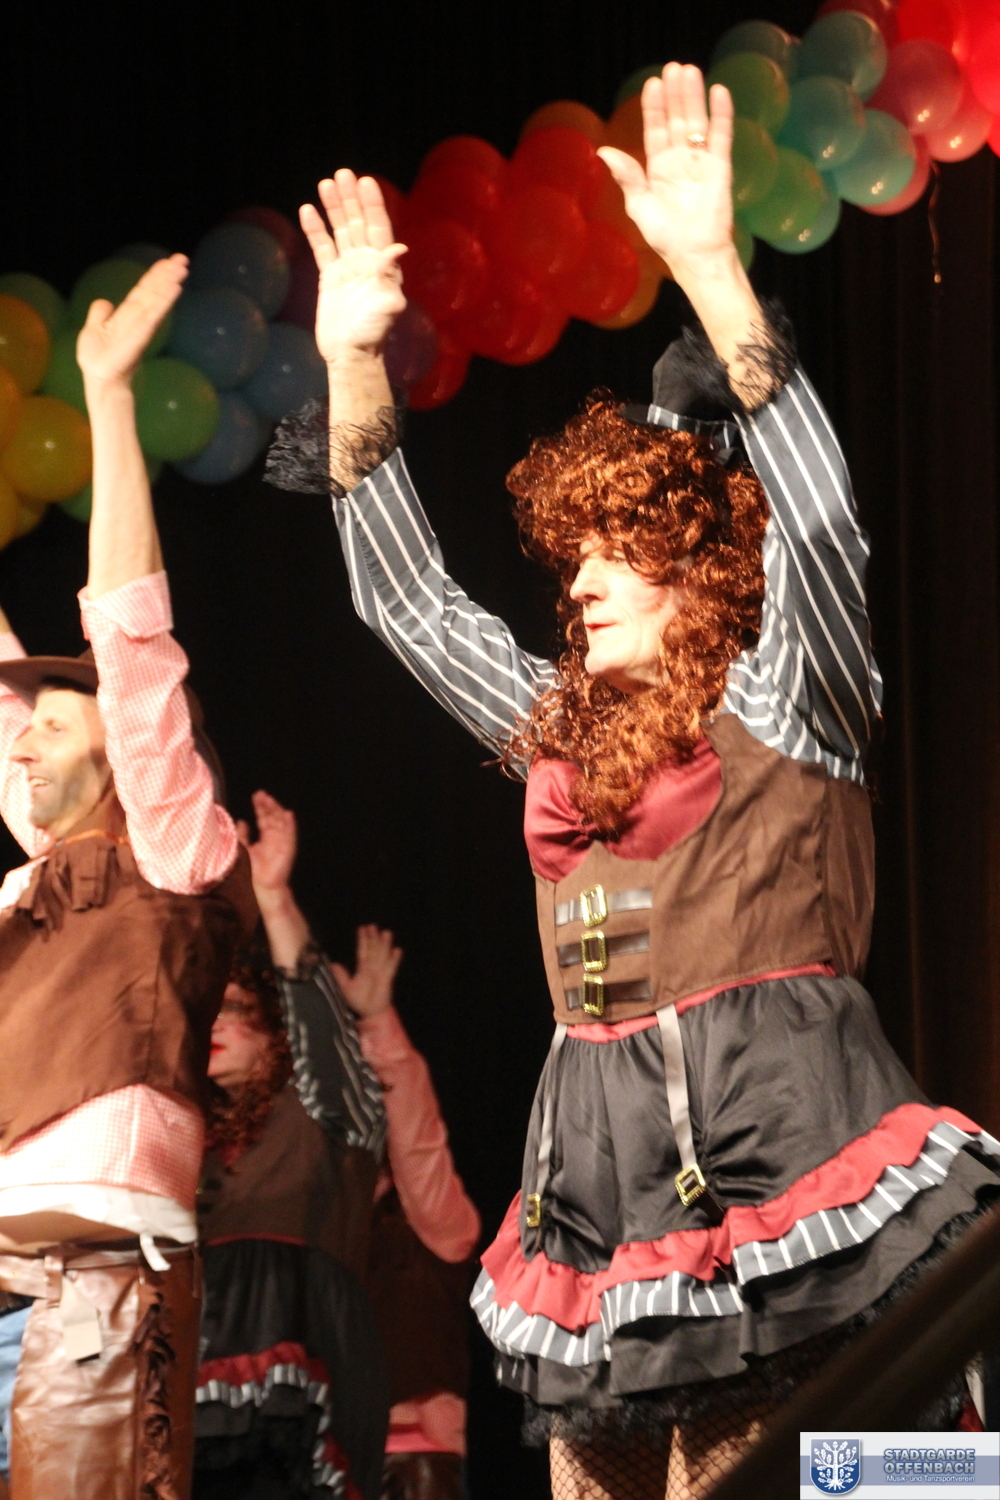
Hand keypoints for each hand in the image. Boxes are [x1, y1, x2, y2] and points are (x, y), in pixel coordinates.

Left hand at [76, 255, 187, 387]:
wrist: (99, 378)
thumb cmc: (97, 359)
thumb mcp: (93, 329)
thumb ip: (100, 314)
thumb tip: (105, 301)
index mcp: (127, 315)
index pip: (143, 290)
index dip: (155, 275)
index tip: (168, 261)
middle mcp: (138, 318)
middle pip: (154, 290)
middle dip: (168, 274)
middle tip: (183, 259)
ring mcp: (141, 325)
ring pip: (157, 299)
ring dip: (170, 282)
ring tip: (183, 268)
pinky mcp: (141, 334)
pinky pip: (155, 314)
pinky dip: (164, 301)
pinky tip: (175, 289)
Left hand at [236, 790, 296, 896]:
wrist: (263, 886)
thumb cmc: (253, 870)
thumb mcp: (245, 849)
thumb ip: (243, 835)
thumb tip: (240, 821)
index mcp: (266, 837)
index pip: (265, 817)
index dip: (261, 806)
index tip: (256, 796)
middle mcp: (276, 837)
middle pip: (273, 817)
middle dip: (268, 805)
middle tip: (261, 794)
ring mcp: (282, 842)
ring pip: (281, 822)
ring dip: (276, 810)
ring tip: (270, 800)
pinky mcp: (288, 848)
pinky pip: (290, 834)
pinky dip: (290, 824)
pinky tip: (288, 814)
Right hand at [301, 171, 406, 360]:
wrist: (350, 354)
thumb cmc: (371, 334)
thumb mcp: (386, 305)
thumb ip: (390, 276)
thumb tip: (398, 247)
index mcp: (383, 267)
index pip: (379, 227)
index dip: (373, 204)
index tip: (366, 182)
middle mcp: (367, 263)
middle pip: (359, 223)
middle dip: (351, 198)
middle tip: (343, 173)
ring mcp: (348, 268)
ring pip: (340, 230)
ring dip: (334, 207)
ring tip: (326, 183)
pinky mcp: (330, 278)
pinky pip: (322, 247)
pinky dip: (316, 229)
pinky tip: (308, 210)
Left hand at [331, 924, 402, 1018]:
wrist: (370, 1012)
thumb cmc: (359, 1000)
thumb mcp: (346, 988)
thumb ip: (341, 977)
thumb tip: (333, 964)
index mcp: (362, 968)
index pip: (362, 951)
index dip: (363, 940)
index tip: (363, 928)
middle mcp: (372, 968)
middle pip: (373, 950)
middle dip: (374, 938)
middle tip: (374, 926)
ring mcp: (381, 972)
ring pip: (382, 956)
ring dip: (384, 945)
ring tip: (386, 933)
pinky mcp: (387, 979)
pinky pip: (391, 968)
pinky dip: (394, 959)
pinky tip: (398, 950)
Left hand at [598, 64, 735, 278]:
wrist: (693, 253)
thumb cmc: (665, 235)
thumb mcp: (639, 205)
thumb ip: (627, 175)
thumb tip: (603, 151)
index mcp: (658, 168)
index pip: (655, 129)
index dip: (654, 107)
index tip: (653, 83)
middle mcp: (680, 160)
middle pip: (676, 119)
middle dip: (675, 94)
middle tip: (673, 67)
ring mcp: (701, 161)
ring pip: (697, 122)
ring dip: (694, 97)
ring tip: (690, 70)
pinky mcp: (720, 167)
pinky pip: (721, 135)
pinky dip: (721, 114)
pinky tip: (718, 92)